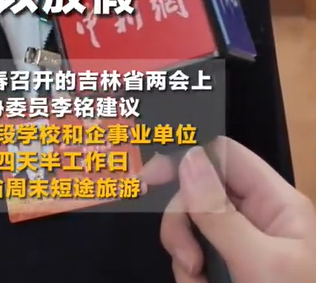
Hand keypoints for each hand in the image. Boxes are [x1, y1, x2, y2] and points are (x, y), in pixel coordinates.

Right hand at [142, 137, 315, 282]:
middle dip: (184, 226)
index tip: (150, 179)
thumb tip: (187, 159)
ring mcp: (247, 253)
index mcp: (276, 204)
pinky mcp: (236, 279)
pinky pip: (201, 267)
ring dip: (187, 263)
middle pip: (201, 195)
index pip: (226, 157)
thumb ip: (220, 215)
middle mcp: (260, 221)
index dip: (189, 159)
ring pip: (196, 235)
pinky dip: (194, 281)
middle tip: (189, 264)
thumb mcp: (260, 266)